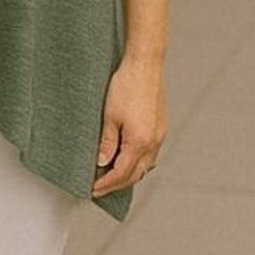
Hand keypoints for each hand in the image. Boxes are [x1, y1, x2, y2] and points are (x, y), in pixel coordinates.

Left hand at [92, 56, 166, 197]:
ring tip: (110, 176)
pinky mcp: (160, 127)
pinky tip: (126, 159)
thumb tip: (102, 163)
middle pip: (136, 174)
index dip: (106, 184)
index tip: (93, 189)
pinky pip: (150, 154)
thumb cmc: (126, 85)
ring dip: (129, 174)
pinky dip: (137, 162)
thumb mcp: (109, 116)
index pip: (122, 173)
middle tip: (99, 188)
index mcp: (140, 142)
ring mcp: (159, 135)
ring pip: (145, 166)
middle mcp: (154, 142)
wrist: (144, 65)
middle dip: (117, 184)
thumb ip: (107, 143)